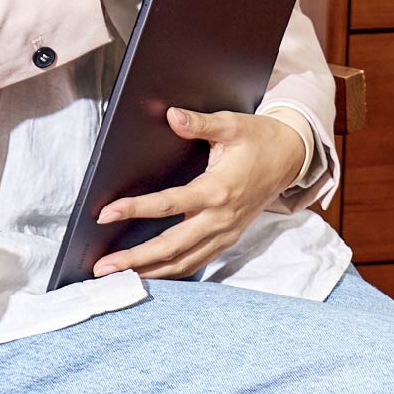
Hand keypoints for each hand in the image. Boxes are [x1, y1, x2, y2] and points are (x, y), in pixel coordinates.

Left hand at [91, 106, 311, 277]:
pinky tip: (150, 275)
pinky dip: (172, 271)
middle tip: (103, 267)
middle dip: (135, 260)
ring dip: (150, 272)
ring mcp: (226, 233)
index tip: (105, 214)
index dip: (134, 209)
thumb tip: (172, 116)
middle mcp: (220, 218)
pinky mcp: (228, 239)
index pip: (168, 205)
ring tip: (119, 277)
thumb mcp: (231, 124)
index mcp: (217, 189)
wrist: (291, 158)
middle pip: (172, 247)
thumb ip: (199, 124)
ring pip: (184, 262)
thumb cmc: (258, 139)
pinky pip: (196, 262)